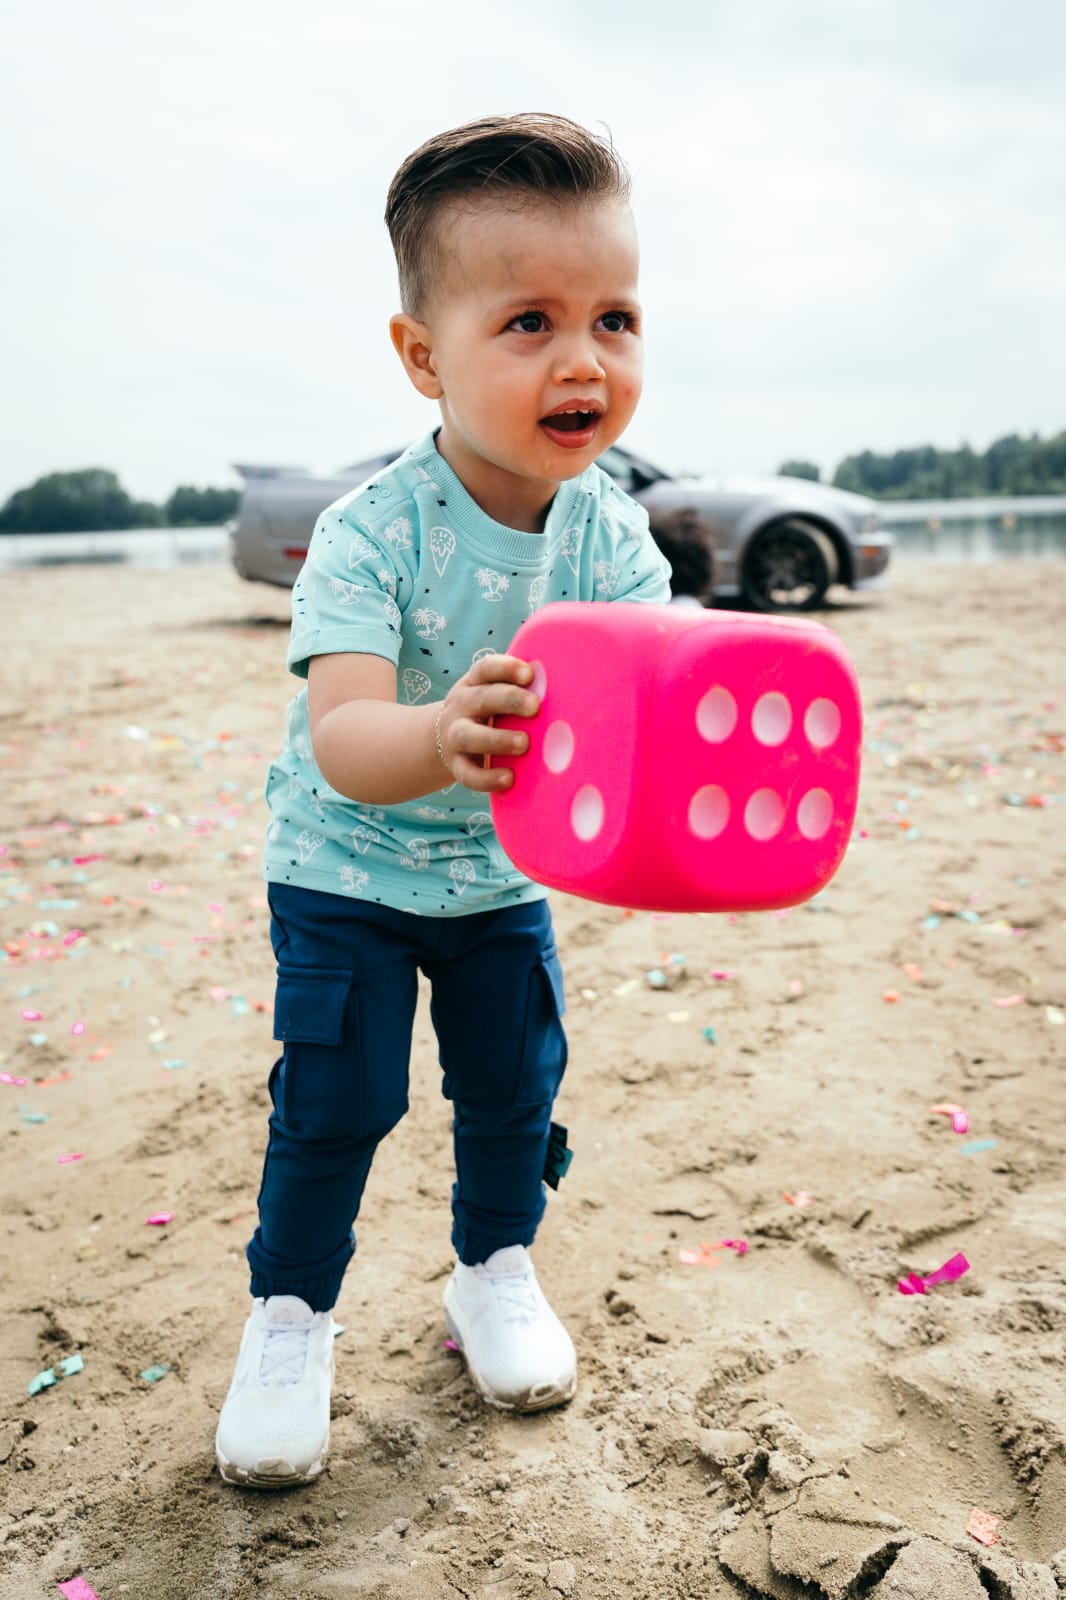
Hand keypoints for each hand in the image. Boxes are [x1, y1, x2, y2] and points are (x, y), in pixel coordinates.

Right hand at [435, 655, 539, 791]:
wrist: (442, 741)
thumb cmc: (487, 714)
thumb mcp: (494, 696)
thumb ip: (521, 692)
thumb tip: (567, 693)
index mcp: (474, 684)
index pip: (486, 669)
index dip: (506, 668)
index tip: (529, 674)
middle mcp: (461, 706)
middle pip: (482, 698)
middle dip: (509, 700)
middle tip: (535, 707)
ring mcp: (454, 736)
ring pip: (469, 736)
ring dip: (497, 739)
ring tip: (523, 743)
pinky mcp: (456, 765)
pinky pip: (467, 773)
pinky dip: (487, 778)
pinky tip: (509, 778)